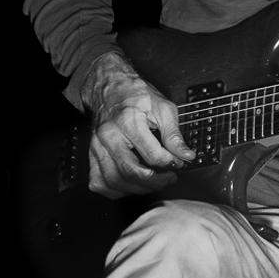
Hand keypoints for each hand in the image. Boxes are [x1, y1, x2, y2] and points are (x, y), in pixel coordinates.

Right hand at [82, 52, 195, 198]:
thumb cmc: (137, 95)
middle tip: (169, 178)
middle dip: (155, 181)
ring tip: (154, 182)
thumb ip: (174, 134)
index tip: (179, 163)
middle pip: (130, 172)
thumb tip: (186, 155)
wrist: (110, 87)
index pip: (152, 154)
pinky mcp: (91, 154)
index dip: (170, 163)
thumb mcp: (163, 108)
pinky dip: (115, 190)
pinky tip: (131, 185)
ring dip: (138, 189)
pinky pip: (98, 182)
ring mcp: (96, 146)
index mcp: (128, 121)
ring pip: (113, 181)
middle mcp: (108, 136)